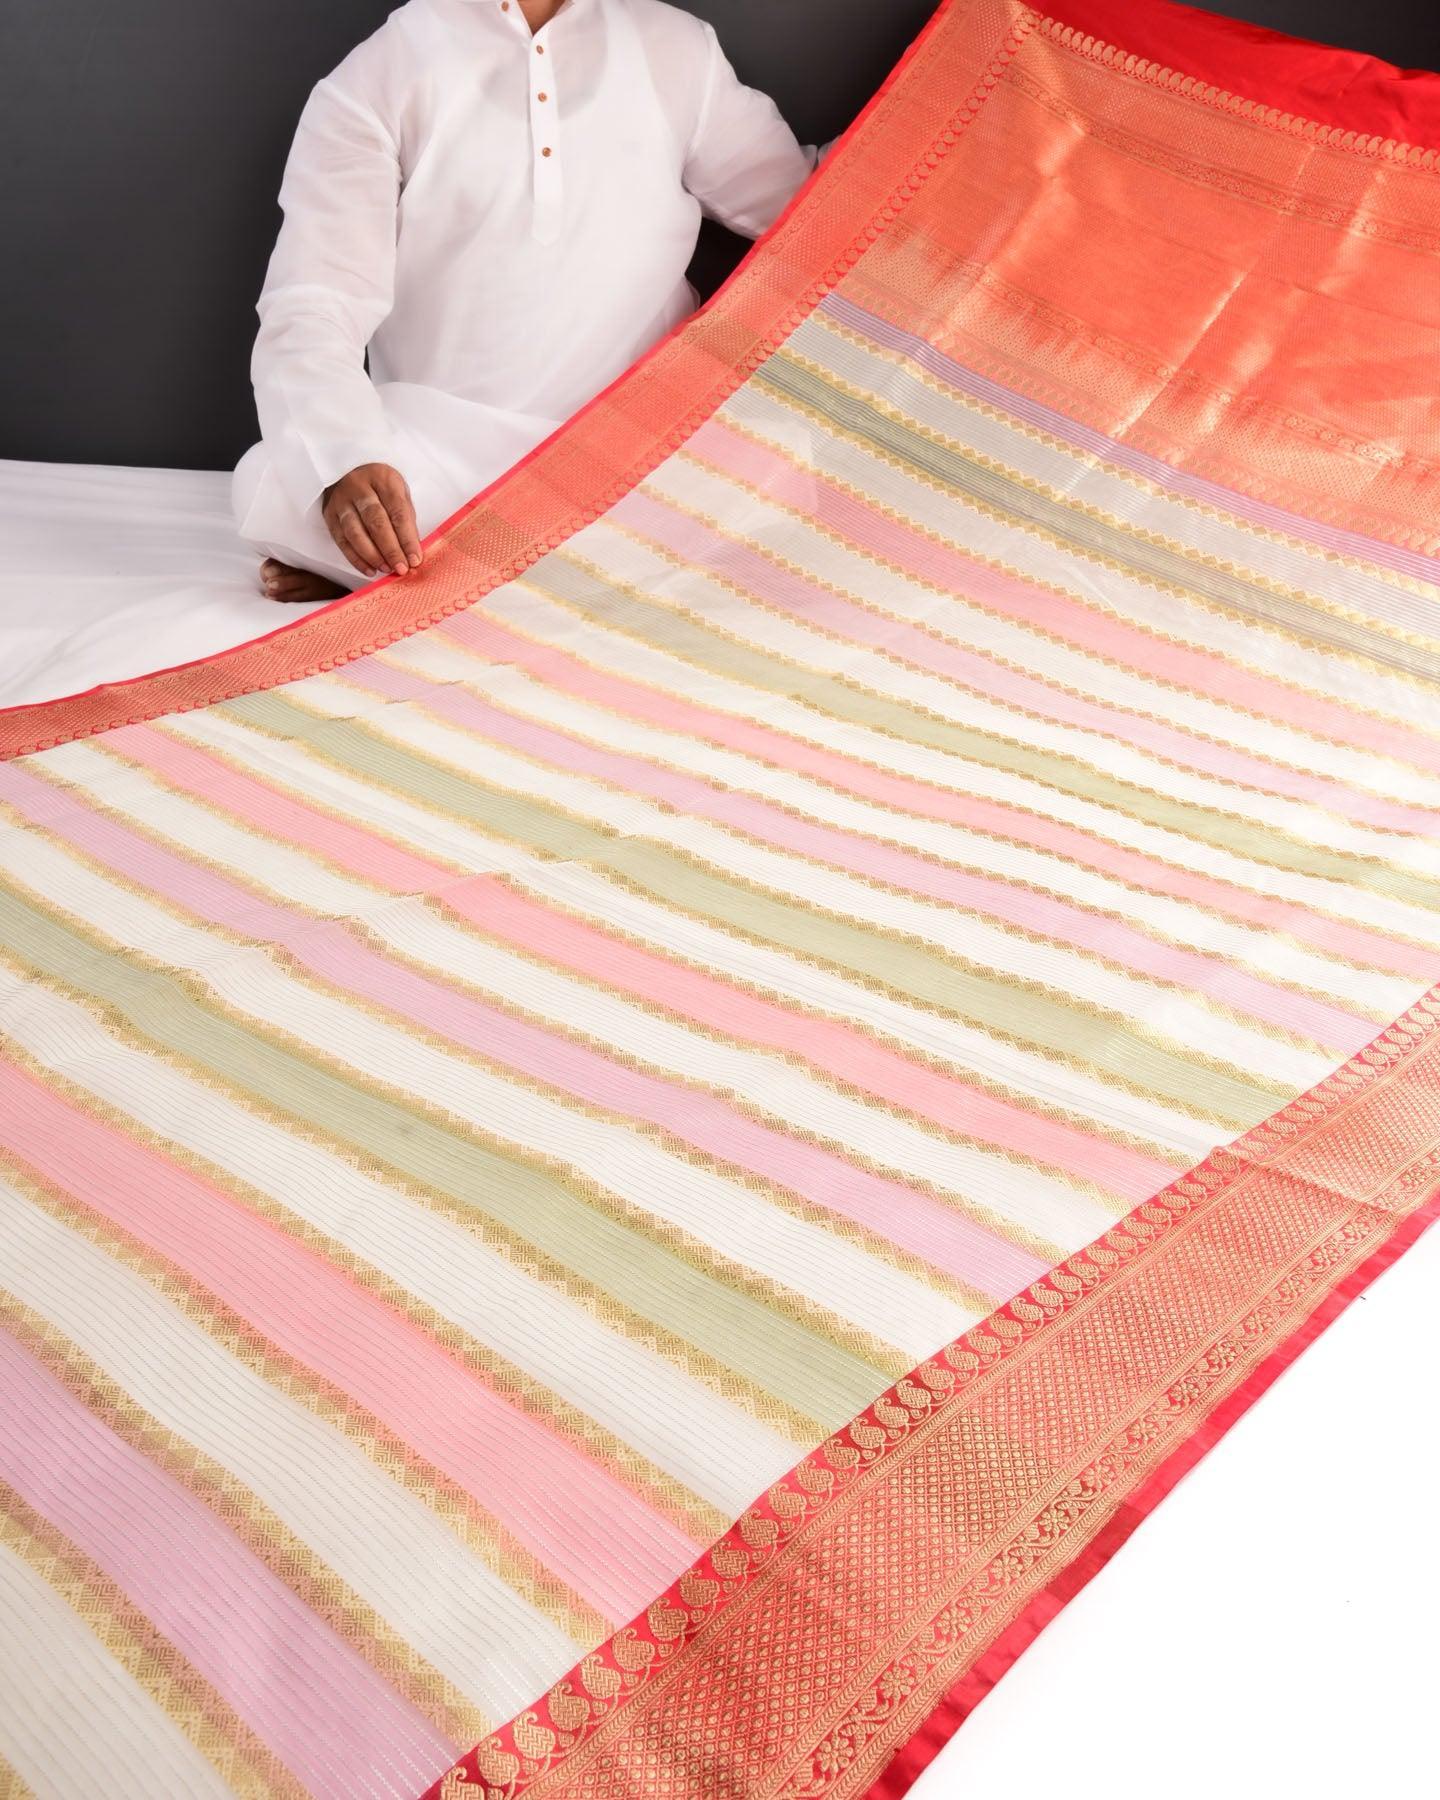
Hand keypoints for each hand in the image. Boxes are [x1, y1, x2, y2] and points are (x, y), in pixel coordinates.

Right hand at [321, 464, 423, 579]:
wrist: (348, 470)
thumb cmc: (380, 486)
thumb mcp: (399, 492)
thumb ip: (405, 518)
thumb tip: (411, 551)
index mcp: (382, 478)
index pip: (397, 511)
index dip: (407, 538)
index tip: (415, 558)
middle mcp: (359, 487)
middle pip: (376, 522)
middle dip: (390, 549)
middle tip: (401, 567)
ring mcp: (341, 500)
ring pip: (355, 533)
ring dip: (372, 555)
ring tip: (386, 569)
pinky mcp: (329, 514)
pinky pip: (341, 540)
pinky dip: (356, 558)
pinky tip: (369, 569)